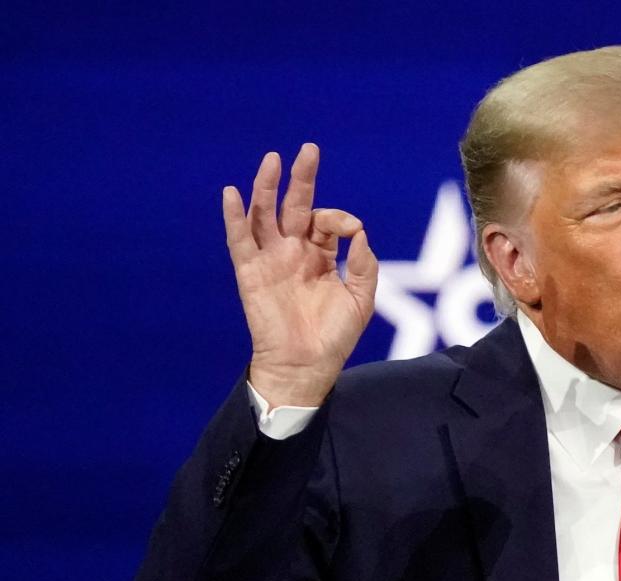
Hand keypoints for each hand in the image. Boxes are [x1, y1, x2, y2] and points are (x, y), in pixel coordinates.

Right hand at [222, 143, 378, 406]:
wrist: (306, 366)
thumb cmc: (334, 337)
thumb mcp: (361, 300)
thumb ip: (364, 266)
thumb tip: (360, 233)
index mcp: (320, 256)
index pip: (326, 222)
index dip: (339, 218)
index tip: (352, 229)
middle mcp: (294, 253)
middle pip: (295, 206)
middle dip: (302, 179)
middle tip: (309, 150)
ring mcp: (271, 260)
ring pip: (265, 215)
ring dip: (267, 188)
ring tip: (272, 160)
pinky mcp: (251, 273)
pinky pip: (239, 240)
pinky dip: (234, 217)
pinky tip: (232, 193)